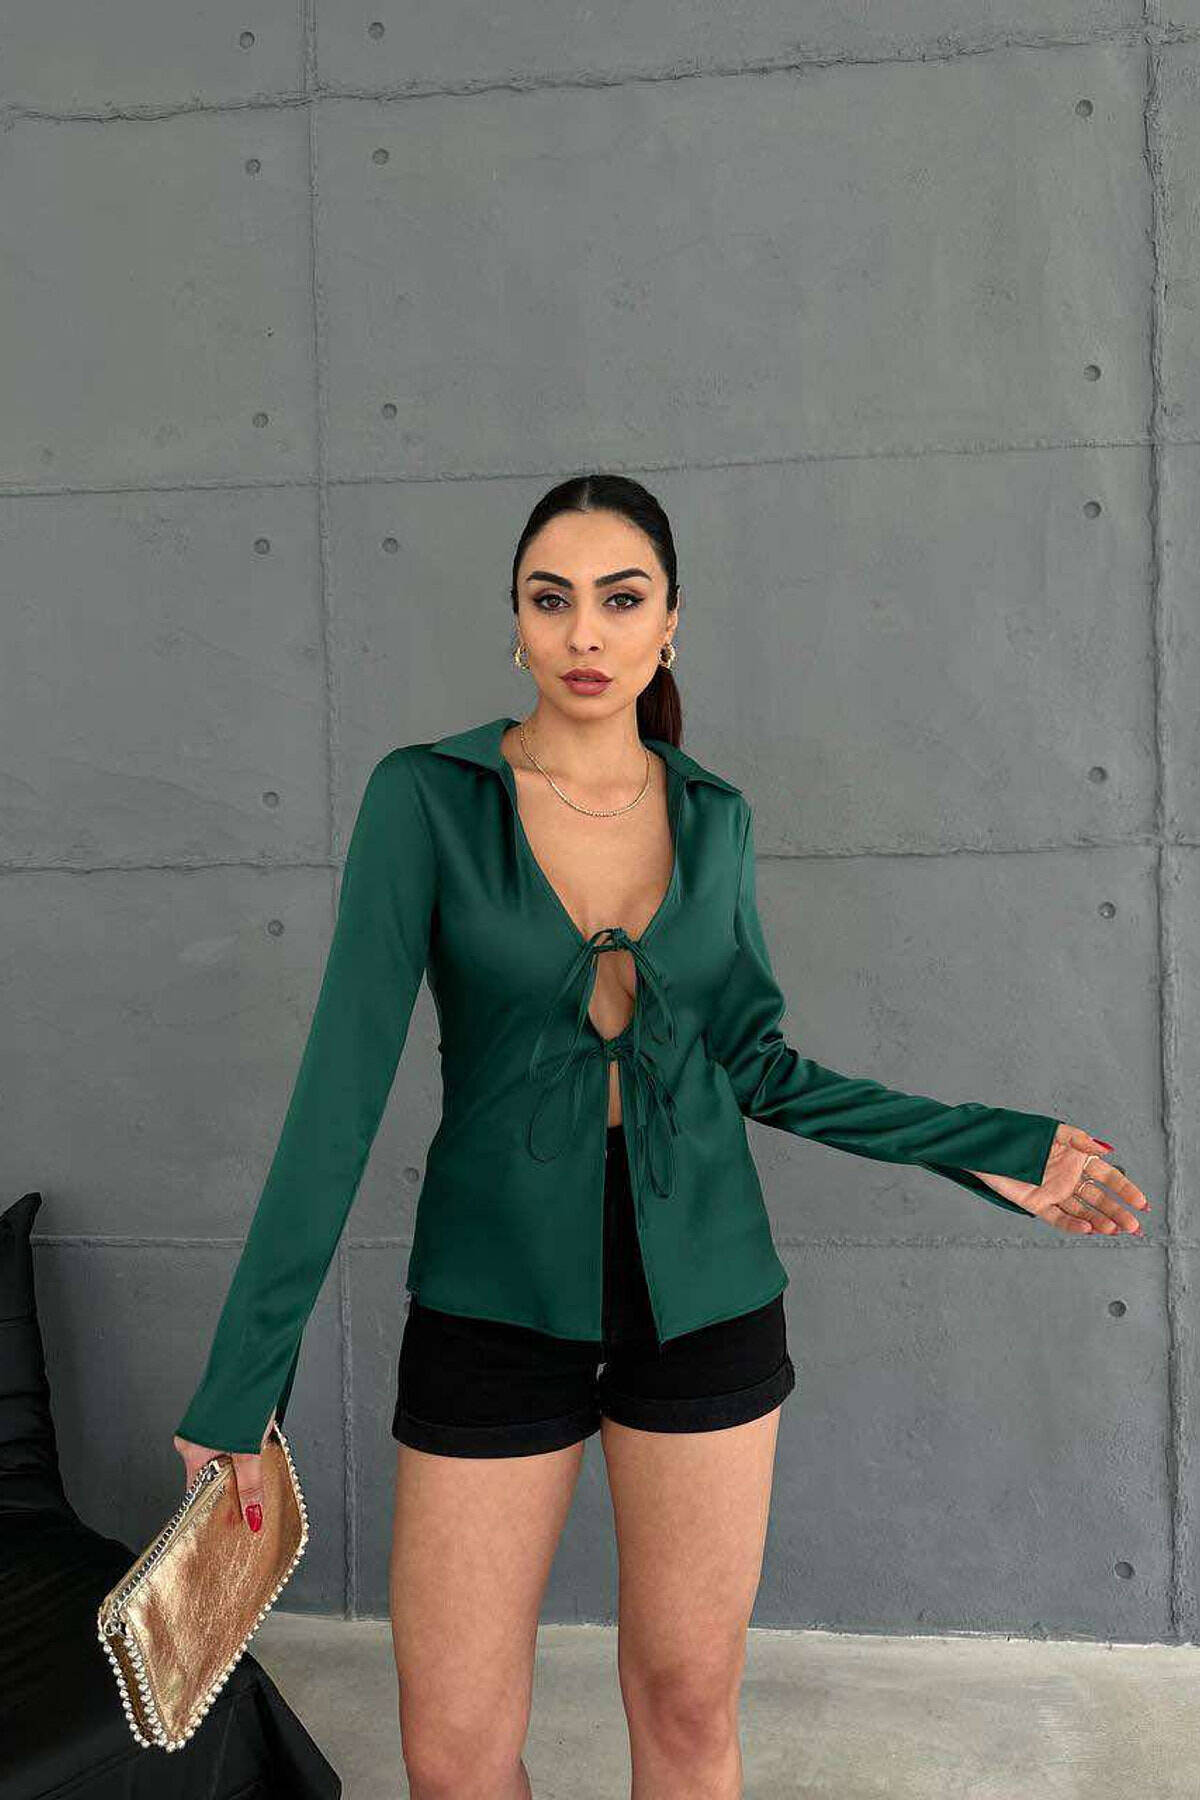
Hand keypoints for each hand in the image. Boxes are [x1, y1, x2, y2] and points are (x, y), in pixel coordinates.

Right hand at [173, 1409, 276, 1533]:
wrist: (252, 1358)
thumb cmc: (244, 1397)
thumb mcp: (251, 1450)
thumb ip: (250, 1485)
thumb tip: (251, 1515)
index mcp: (191, 1451)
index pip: (196, 1492)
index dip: (214, 1509)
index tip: (227, 1524)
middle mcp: (192, 1440)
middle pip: (210, 1476)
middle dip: (231, 1489)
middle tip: (251, 1503)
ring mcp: (203, 1428)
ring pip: (220, 1459)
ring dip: (238, 1468)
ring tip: (257, 1470)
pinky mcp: (216, 1418)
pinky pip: (225, 1444)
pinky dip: (239, 1452)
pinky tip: (255, 1451)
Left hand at [967, 1125, 1149, 1234]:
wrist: (987, 1146)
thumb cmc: (1022, 1134)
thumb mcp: (1054, 1132)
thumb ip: (1079, 1140)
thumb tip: (1106, 1149)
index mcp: (1077, 1160)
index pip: (1109, 1178)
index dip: (1126, 1190)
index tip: (1142, 1204)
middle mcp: (1069, 1178)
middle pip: (1100, 1199)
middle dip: (1118, 1212)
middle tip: (1133, 1226)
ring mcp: (1054, 1193)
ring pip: (1083, 1211)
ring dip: (1099, 1220)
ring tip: (1114, 1229)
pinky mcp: (1037, 1204)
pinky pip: (1058, 1219)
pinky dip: (1073, 1225)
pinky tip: (1088, 1228)